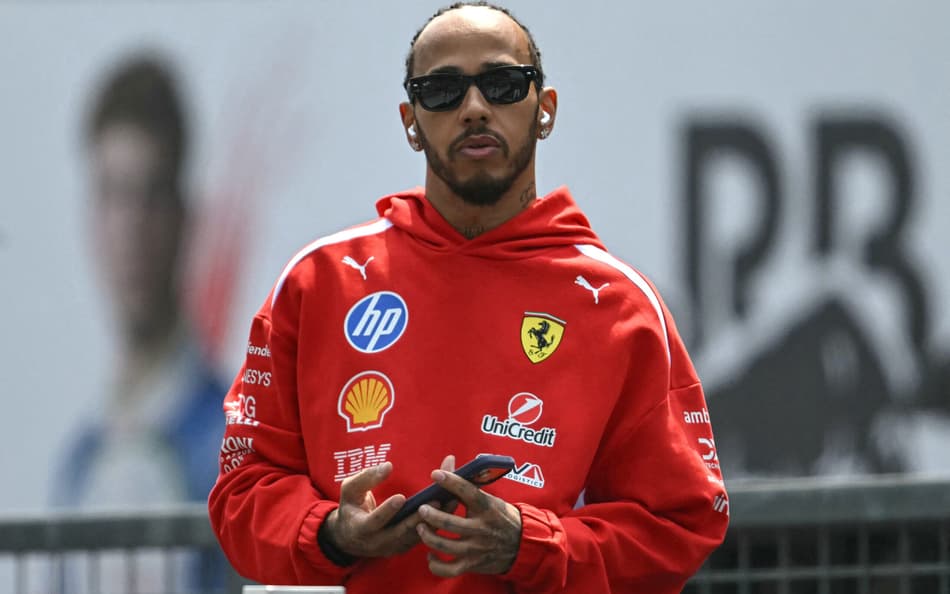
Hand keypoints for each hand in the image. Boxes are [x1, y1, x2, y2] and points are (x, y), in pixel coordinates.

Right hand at [325, 456, 455, 558]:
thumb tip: (387, 466)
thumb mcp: (349, 490)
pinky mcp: (407, 546)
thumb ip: (366, 478)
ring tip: (450, 498)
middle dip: (421, 516)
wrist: (350, 536)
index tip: (401, 497)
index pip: (375, 521)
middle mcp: (379, 543)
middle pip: (403, 532)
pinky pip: (424, 534)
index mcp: (361, 529)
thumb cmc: (351, 507)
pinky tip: (451, 503)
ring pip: (418, 535)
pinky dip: (438, 520)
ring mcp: (395, 547)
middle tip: (437, 500)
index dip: (387, 511)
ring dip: (436, 518)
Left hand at [416, 467, 521, 576]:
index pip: (468, 492)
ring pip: (446, 546)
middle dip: (432, 515)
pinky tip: (430, 555)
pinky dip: (436, 565)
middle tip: (422, 508)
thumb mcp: (491, 500)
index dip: (451, 482)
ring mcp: (476, 549)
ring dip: (429, 537)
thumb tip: (448, 464)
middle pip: (450, 523)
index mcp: (487, 508)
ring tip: (420, 527)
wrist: (522, 544)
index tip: (435, 474)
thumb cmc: (501, 517)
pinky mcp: (472, 565)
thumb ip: (469, 487)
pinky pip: (449, 569)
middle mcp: (481, 529)